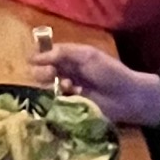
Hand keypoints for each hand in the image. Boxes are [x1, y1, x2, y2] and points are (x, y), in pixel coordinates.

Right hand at [34, 42, 159, 127]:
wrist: (126, 96)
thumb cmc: (109, 71)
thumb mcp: (86, 55)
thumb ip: (62, 53)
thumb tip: (33, 58)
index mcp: (68, 57)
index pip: (44, 54)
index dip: (39, 57)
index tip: (37, 61)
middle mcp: (64, 72)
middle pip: (40, 71)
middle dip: (42, 72)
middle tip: (52, 74)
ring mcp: (66, 90)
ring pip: (45, 87)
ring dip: (53, 85)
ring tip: (67, 86)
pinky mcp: (69, 106)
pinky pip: (55, 102)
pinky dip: (60, 97)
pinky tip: (73, 95)